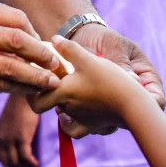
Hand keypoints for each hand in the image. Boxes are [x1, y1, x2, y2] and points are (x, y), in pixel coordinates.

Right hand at [0, 0, 60, 102]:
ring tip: (51, 83)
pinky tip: (28, 91)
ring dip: (36, 76)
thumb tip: (34, 40)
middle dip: (42, 54)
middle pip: (18, 40)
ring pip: (11, 67)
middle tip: (56, 64)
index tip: (45, 46)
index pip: (16, 18)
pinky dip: (17, 88)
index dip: (35, 34)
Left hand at [0, 95, 41, 166]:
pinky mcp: (22, 138)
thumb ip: (10, 131)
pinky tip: (37, 162)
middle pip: (7, 162)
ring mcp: (11, 139)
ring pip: (16, 162)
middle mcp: (1, 138)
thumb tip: (18, 140)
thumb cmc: (20, 104)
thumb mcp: (9, 120)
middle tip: (28, 165)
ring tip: (33, 164)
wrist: (24, 94)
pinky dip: (31, 163)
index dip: (9, 162)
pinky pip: (26, 157)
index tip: (19, 162)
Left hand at [28, 34, 148, 133]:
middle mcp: (69, 110)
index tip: (35, 81)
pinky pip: (80, 127)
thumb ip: (68, 49)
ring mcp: (82, 120)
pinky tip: (82, 110)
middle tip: (51, 84)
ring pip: (64, 119)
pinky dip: (77, 121)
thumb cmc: (109, 79)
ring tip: (66, 97)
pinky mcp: (96, 126)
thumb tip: (54, 39)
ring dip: (62, 110)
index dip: (30, 93)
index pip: (35, 101)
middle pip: (48, 108)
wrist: (134, 104)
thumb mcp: (88, 58)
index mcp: (63, 93)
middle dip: (46, 98)